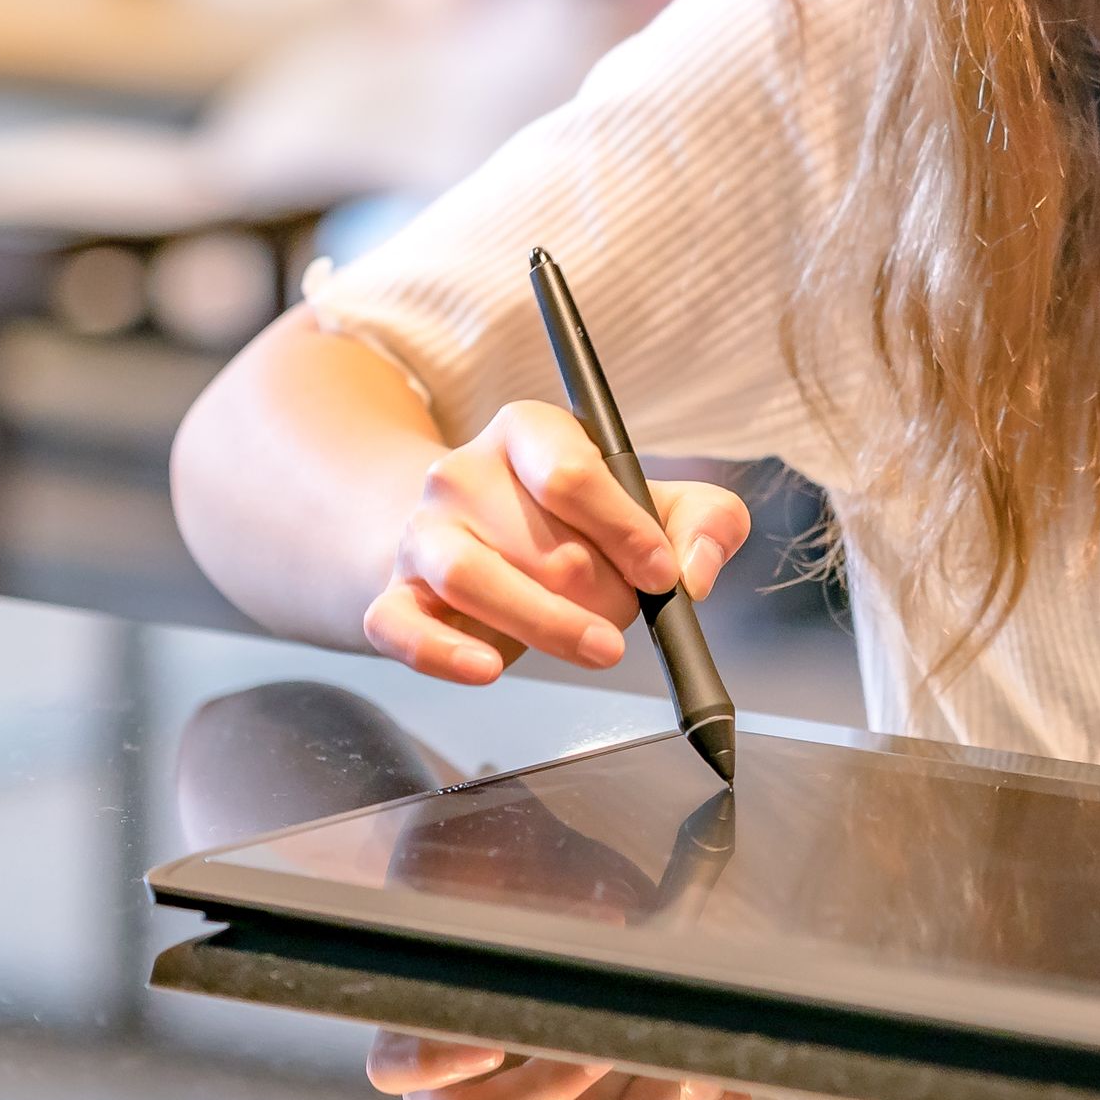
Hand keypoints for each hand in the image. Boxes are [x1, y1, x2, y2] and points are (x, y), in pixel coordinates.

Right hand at [363, 403, 751, 686]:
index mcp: (529, 431)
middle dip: (596, 588)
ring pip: (470, 577)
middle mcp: (463, 473)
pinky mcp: (393, 594)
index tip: (662, 574)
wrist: (482, 540)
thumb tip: (694, 573)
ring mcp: (421, 533)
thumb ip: (707, 522)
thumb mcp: (658, 503)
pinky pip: (400, 626)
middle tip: (627, 616)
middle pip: (535, 537)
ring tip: (597, 647)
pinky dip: (443, 653)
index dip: (626, 530)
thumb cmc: (580, 523)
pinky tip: (489, 669)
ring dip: (544, 623)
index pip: (571, 472)